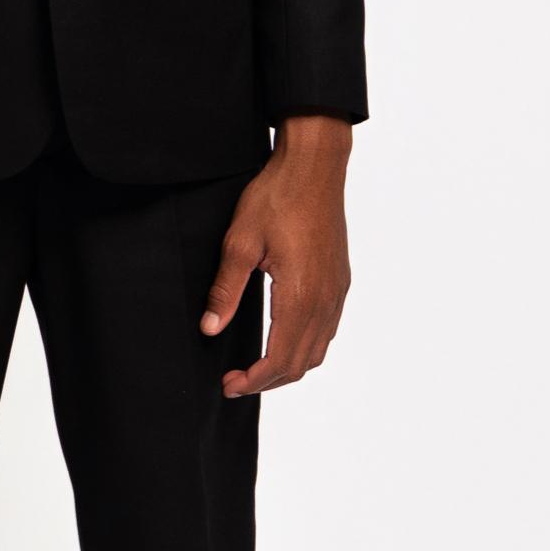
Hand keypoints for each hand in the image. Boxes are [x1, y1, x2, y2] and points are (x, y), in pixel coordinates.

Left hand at [200, 116, 352, 397]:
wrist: (314, 166)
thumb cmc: (277, 197)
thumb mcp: (240, 242)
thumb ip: (226, 290)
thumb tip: (209, 328)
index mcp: (300, 295)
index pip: (280, 359)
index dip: (254, 380)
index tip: (229, 384)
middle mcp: (325, 300)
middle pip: (301, 363)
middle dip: (268, 380)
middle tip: (235, 381)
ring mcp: (336, 291)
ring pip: (318, 350)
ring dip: (288, 366)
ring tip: (257, 368)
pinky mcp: (339, 281)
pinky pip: (327, 330)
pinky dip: (305, 346)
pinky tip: (283, 339)